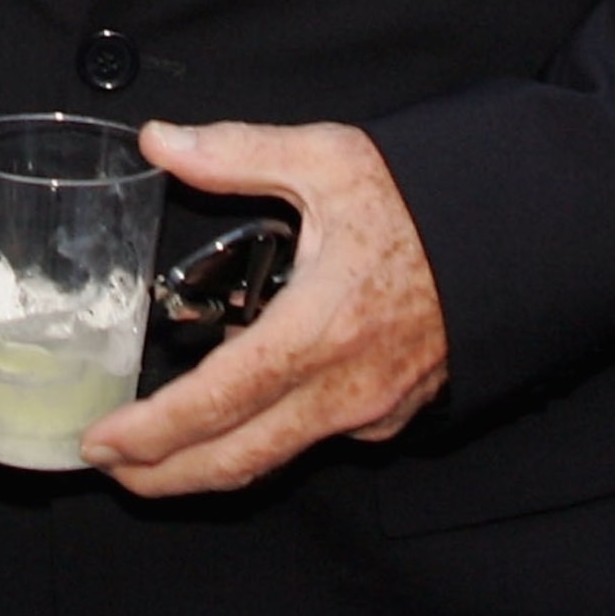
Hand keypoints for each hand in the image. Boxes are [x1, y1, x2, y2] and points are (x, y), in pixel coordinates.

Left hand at [79, 119, 448, 496]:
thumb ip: (237, 153)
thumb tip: (162, 141)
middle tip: (107, 466)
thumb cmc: (421, 200)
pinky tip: (233, 416)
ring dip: (207, 465)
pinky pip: (315, 438)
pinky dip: (263, 439)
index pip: (219, 401)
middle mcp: (345, 387)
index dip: (155, 431)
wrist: (512, 238)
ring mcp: (371, 410)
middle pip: (239, 458)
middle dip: (164, 475)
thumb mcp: (326, 158)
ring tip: (151, 456)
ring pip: (275, 458)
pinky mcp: (389, 414)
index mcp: (319, 328)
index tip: (102, 440)